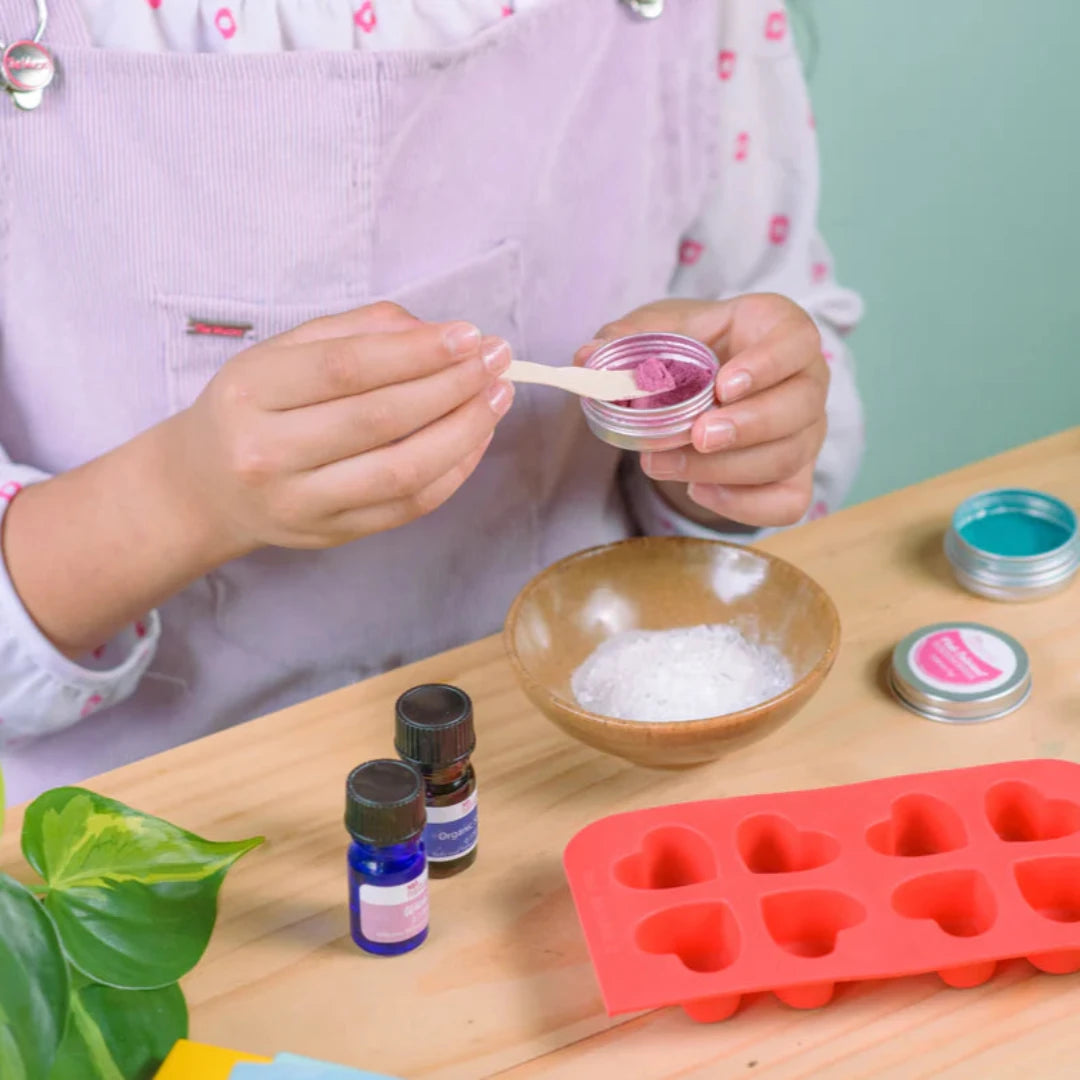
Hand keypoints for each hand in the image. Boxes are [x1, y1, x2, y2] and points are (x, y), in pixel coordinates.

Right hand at [167, 301, 513, 553]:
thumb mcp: (282, 352)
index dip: (416, 352)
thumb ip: (355, 331)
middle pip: (380, 419)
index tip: (469, 336)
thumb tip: (434, 332)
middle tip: (497, 360)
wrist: (207, 487)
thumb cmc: (254, 407)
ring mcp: (302, 503)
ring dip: (464, 431)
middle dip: (452, 386)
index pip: (346, 369)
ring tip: (497, 396)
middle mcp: (269, 454)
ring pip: (403, 470)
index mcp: (252, 393)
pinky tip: (475, 437)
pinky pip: (409, 505)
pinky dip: (453, 470)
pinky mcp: (333, 535)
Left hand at [577, 295, 826, 527]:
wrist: (702, 385)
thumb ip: (629, 339)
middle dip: (746, 426)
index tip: (723, 385)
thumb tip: (587, 357)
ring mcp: (807, 431)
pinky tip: (699, 490)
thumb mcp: (661, 330)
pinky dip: (742, 503)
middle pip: (799, 407)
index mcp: (781, 331)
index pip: (798, 341)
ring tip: (666, 464)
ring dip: (725, 468)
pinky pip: (786, 501)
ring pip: (787, 456)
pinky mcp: (796, 475)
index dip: (768, 364)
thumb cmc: (692, 348)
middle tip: (696, 436)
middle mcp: (807, 381)